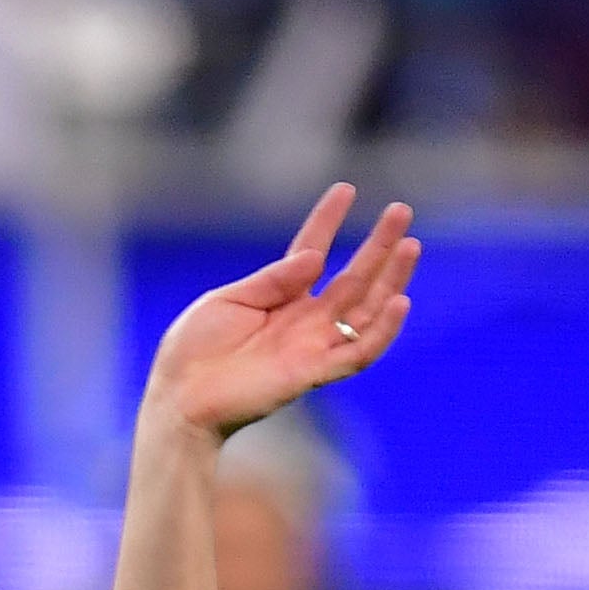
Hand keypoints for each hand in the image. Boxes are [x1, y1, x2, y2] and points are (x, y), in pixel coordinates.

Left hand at [139, 185, 415, 443]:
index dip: (328, 222)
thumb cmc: (193, 351)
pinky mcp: (312, 373)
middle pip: (353, 278)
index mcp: (279, 299)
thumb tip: (315, 256)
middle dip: (379, 246)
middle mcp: (303, 321)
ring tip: (410, 245)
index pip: (312, 251)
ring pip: (366, 311)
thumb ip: (273, 279)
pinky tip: (400, 300)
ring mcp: (311, 346)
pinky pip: (359, 353)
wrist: (178, 399)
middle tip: (401, 210)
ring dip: (391, 279)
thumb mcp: (228, 300)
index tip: (345, 190)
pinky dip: (383, 330)